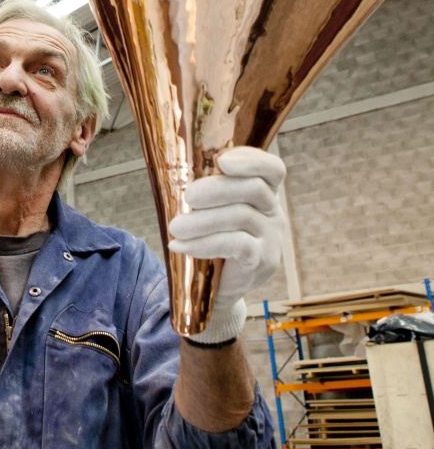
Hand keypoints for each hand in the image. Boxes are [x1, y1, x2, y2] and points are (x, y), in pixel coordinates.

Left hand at [168, 147, 285, 342]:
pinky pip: (236, 245)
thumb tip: (176, 174)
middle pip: (254, 188)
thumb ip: (208, 191)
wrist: (217, 287)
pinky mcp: (263, 261)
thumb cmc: (212, 238)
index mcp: (265, 193)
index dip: (252, 161)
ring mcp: (272, 238)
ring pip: (241, 216)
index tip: (222, 161)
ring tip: (175, 227)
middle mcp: (274, 212)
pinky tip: (180, 246)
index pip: (273, 169)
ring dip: (203, 221)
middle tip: (188, 197)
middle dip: (218, 189)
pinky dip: (204, 243)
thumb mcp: (213, 211)